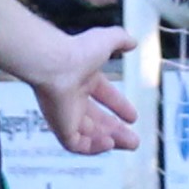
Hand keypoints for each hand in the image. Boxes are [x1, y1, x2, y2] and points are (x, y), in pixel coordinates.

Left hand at [27, 25, 140, 154]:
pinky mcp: (60, 128)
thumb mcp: (107, 40)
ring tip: (130, 144)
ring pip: (89, 134)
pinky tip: (109, 144)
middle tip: (134, 139)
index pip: (104, 95)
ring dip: (110, 140)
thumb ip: (121, 40)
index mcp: (83, 79)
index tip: (133, 116)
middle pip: (97, 120)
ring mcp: (66, 114)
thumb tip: (133, 42)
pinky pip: (76, 145)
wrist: (54, 64)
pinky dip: (93, 148)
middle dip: (117, 130)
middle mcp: (73, 98)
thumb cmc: (78, 51)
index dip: (119, 105)